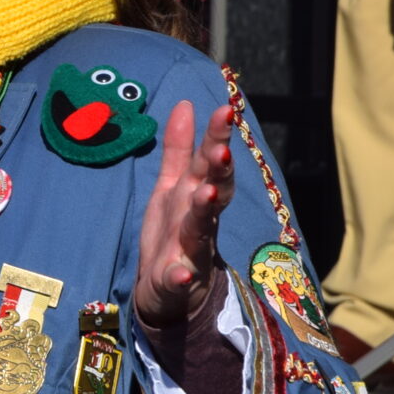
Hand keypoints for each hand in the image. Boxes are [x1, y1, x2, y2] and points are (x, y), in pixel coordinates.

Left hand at [131, 101, 236, 328]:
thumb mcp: (172, 185)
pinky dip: (181, 275)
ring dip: (205, 211)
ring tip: (206, 194)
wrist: (168, 290)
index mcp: (195, 194)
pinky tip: (181, 272)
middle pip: (213, 192)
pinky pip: (180, 278)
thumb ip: (178, 148)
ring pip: (201, 229)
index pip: (210, 162)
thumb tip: (185, 103)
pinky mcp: (176, 280)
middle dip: (218, 172)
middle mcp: (200, 219)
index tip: (225, 109)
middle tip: (221, 150)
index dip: (218, 137)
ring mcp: (191, 250)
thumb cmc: (174, 230)